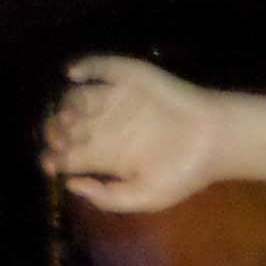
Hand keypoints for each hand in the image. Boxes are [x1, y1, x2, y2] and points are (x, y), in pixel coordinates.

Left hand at [41, 56, 221, 212]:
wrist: (213, 141)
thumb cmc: (184, 173)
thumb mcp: (145, 198)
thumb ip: (109, 198)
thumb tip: (70, 185)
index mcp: (108, 156)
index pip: (69, 155)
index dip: (54, 158)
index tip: (51, 164)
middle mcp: (105, 126)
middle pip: (66, 125)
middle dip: (56, 133)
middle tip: (62, 140)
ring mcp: (114, 100)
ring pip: (75, 98)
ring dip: (66, 107)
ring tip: (74, 119)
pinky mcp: (127, 78)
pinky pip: (98, 67)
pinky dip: (83, 68)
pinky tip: (75, 77)